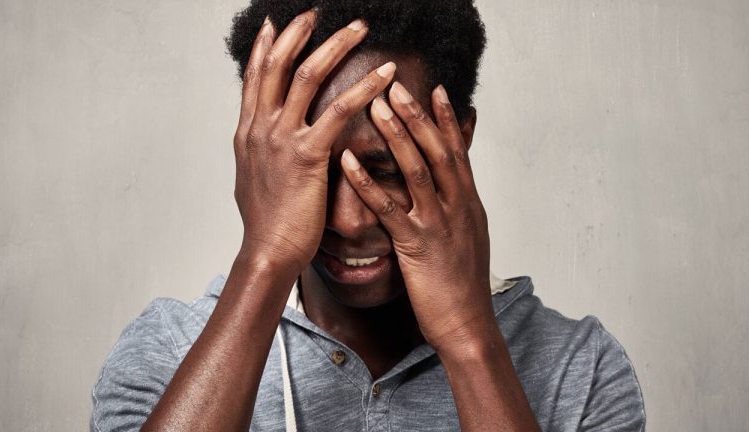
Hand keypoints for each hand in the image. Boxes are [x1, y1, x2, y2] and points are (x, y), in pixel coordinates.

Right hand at [233, 11, 396, 272]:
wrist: (269, 250)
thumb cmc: (267, 221)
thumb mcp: (253, 177)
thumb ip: (259, 150)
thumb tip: (261, 137)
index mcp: (248, 132)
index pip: (256, 76)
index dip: (266, 46)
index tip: (276, 22)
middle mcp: (260, 128)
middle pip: (278, 64)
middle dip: (299, 32)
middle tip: (318, 12)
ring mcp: (281, 139)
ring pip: (307, 76)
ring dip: (335, 46)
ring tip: (359, 28)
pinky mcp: (307, 155)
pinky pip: (337, 112)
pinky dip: (363, 89)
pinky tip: (385, 76)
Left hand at [340, 82, 494, 351]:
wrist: (468, 325)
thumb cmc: (463, 286)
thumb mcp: (469, 239)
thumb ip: (460, 208)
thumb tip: (454, 188)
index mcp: (469, 204)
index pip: (458, 153)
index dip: (446, 120)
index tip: (434, 90)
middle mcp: (458, 207)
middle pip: (438, 152)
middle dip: (417, 117)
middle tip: (395, 87)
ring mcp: (439, 225)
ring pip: (418, 171)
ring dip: (396, 137)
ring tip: (376, 108)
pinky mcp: (418, 246)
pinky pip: (390, 209)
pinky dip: (369, 183)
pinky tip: (349, 164)